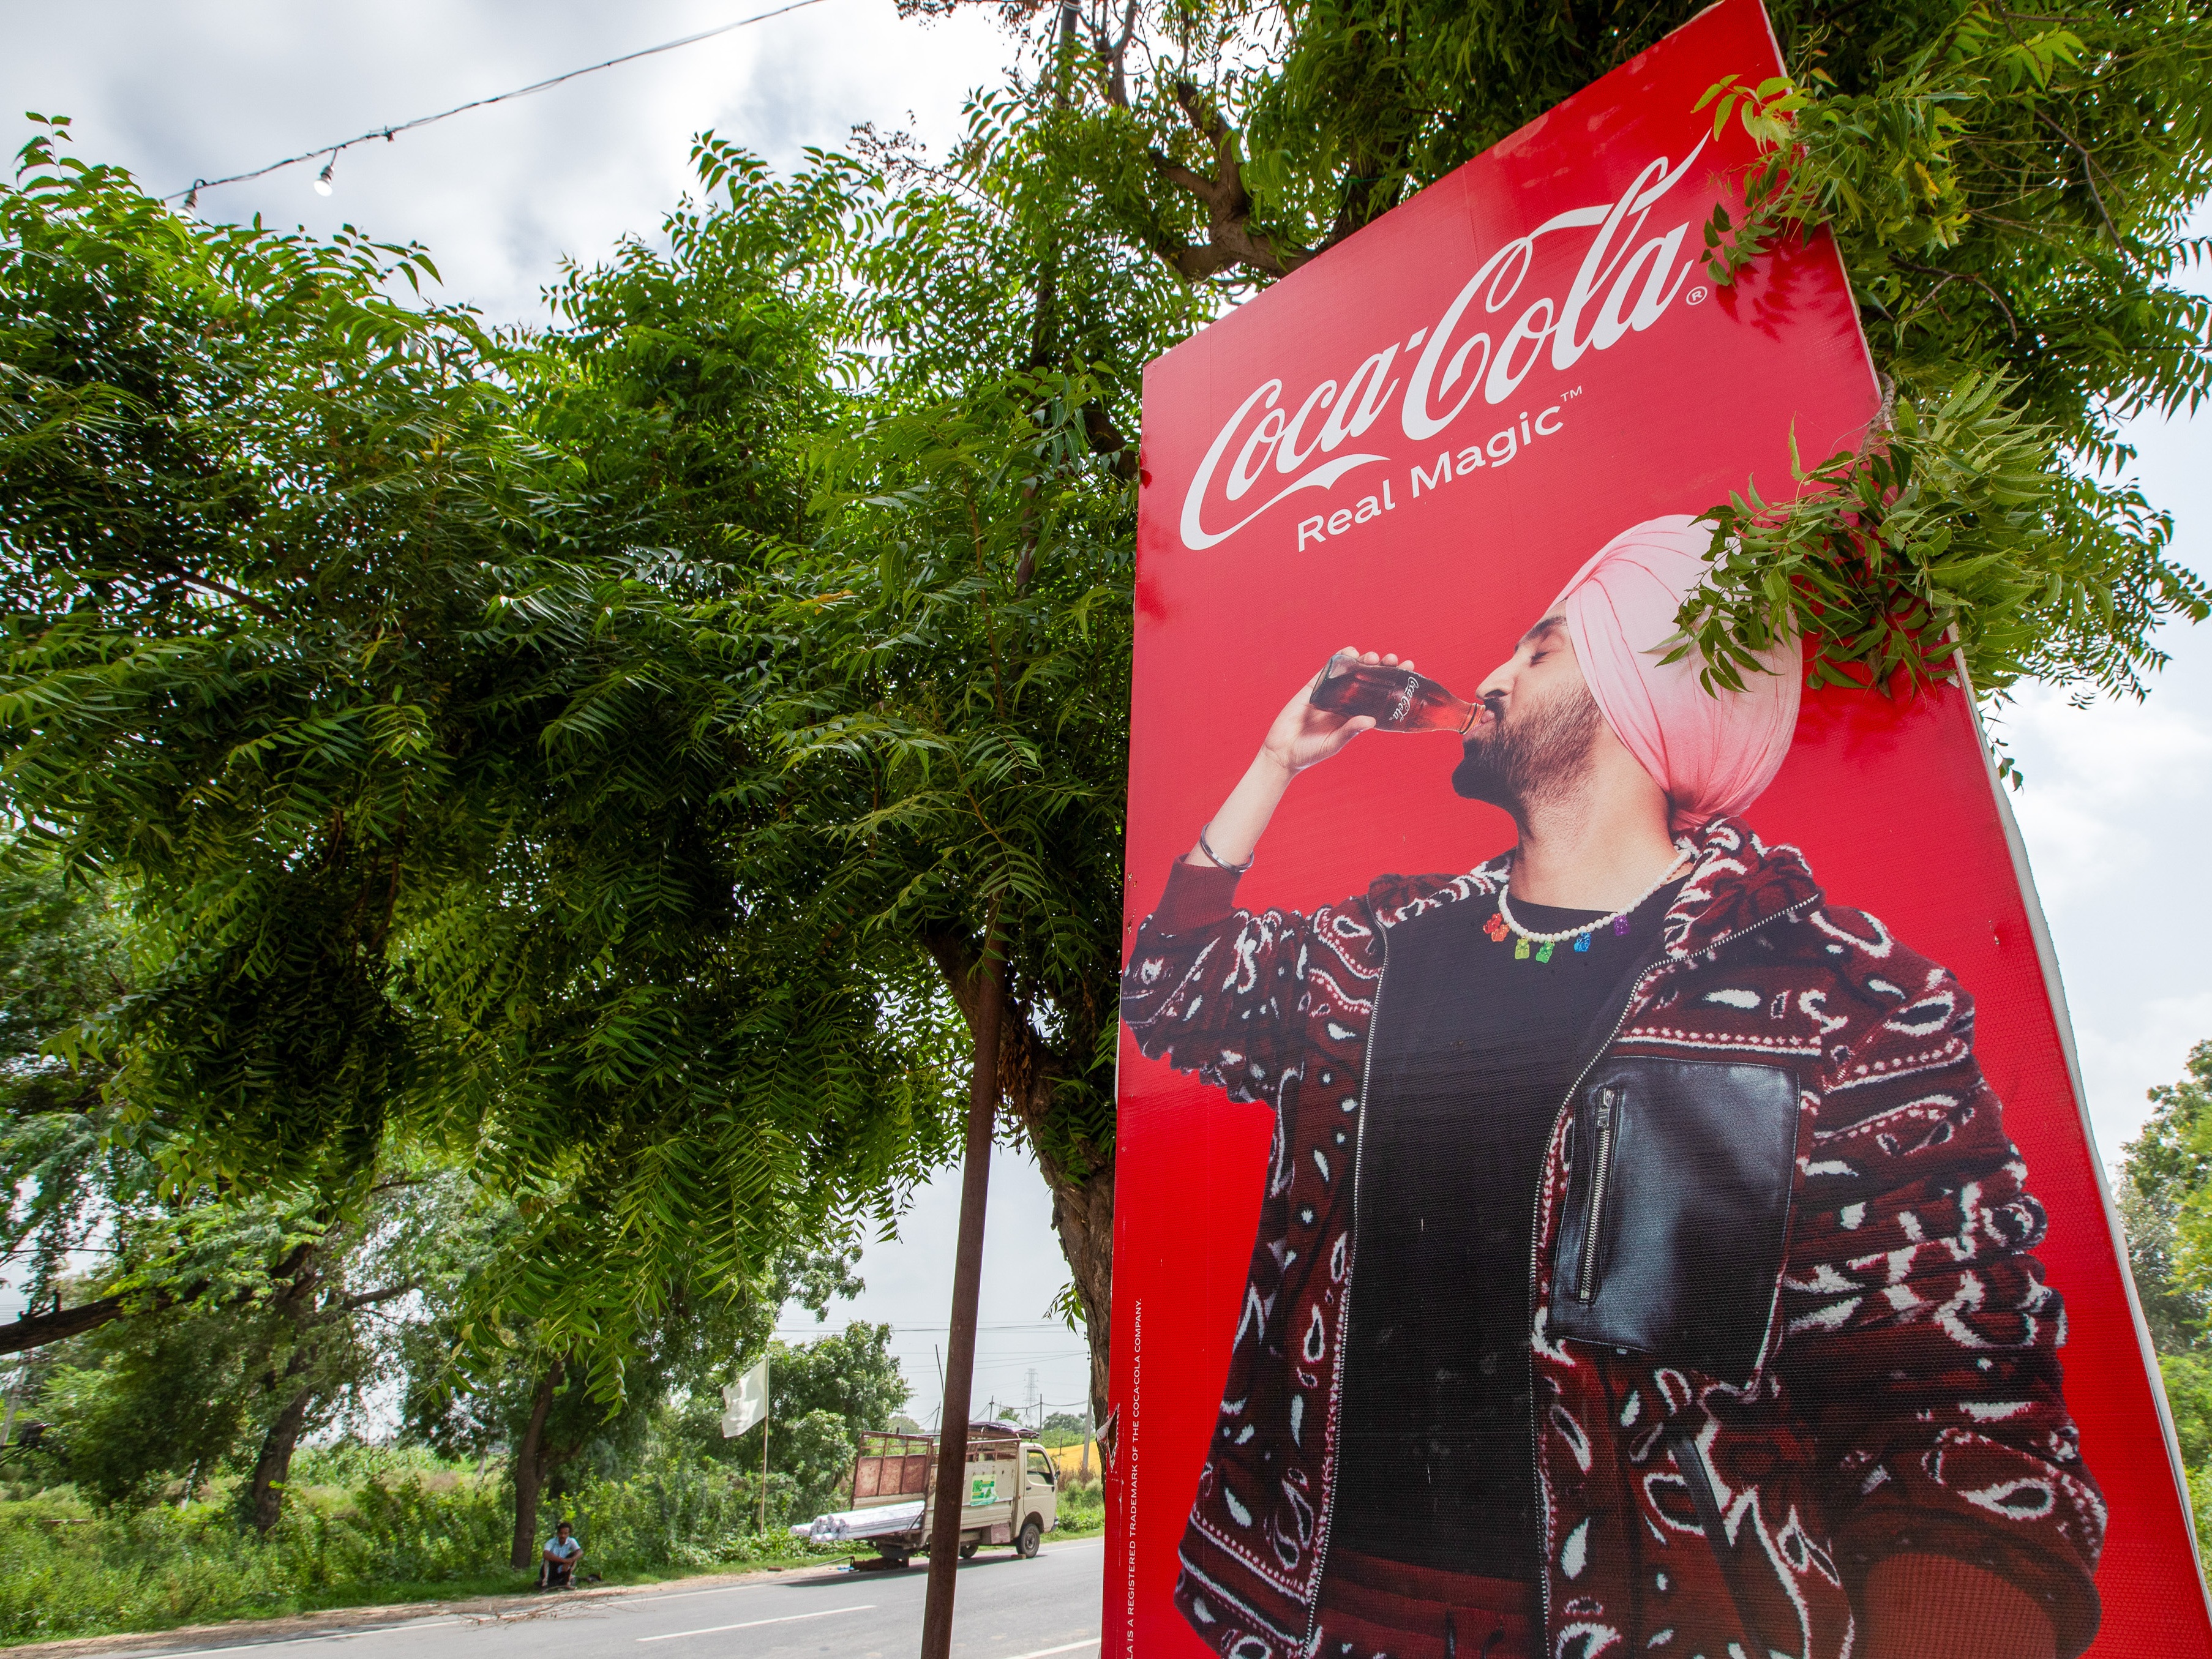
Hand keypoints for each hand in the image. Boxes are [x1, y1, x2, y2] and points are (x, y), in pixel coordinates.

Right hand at [1258, 648, 1415, 776]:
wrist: (1282, 751)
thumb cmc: (1310, 752)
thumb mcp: (1334, 743)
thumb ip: (1349, 731)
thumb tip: (1370, 720)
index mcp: (1354, 716)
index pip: (1379, 696)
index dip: (1393, 683)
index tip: (1407, 671)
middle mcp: (1346, 702)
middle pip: (1369, 680)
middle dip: (1382, 668)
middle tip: (1394, 660)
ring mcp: (1330, 694)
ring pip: (1351, 672)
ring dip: (1364, 661)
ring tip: (1374, 656)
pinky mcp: (1313, 688)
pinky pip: (1327, 671)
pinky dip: (1338, 659)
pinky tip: (1350, 651)